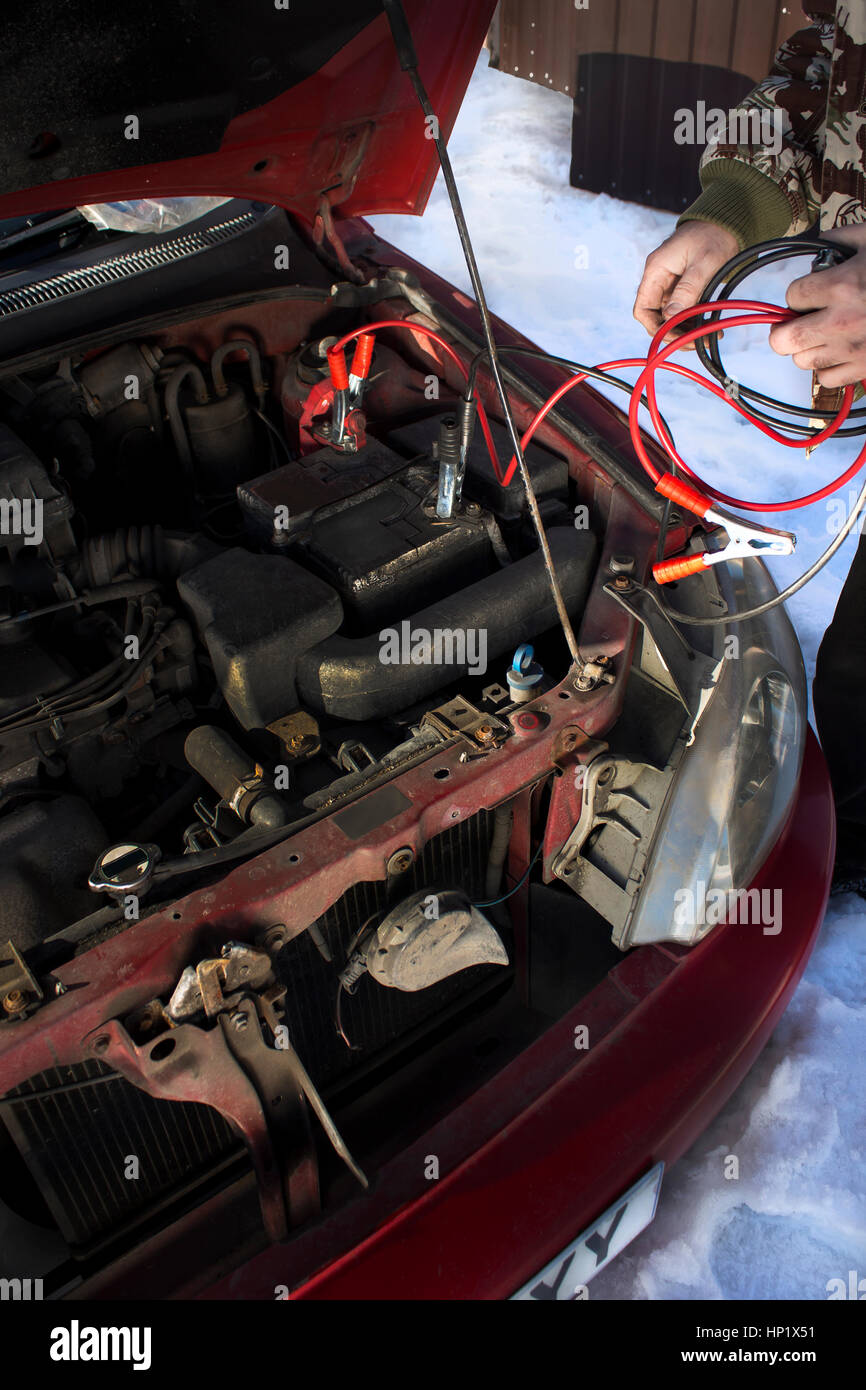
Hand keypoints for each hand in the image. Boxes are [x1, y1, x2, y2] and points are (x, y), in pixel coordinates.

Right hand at [633, 221, 739, 345]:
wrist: (727, 223)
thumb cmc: (714, 236)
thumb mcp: (703, 263)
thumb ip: (687, 290)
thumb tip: (670, 318)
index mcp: (656, 271)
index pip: (643, 309)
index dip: (655, 327)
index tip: (676, 337)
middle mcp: (660, 280)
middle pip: (656, 318)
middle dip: (674, 333)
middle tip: (697, 341)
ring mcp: (671, 285)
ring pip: (671, 318)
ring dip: (687, 330)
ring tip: (709, 335)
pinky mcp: (684, 288)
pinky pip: (684, 312)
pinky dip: (695, 322)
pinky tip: (710, 326)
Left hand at [768, 225, 865, 387]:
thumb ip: (840, 239)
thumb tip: (817, 243)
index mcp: (842, 285)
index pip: (792, 296)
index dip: (799, 293)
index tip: (812, 292)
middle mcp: (842, 322)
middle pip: (783, 340)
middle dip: (786, 329)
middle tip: (799, 320)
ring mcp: (854, 349)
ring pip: (803, 361)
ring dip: (808, 347)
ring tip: (825, 334)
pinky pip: (827, 380)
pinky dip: (828, 368)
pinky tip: (840, 352)